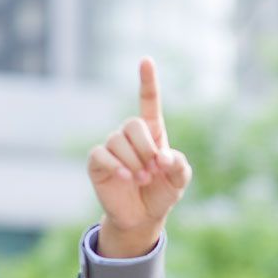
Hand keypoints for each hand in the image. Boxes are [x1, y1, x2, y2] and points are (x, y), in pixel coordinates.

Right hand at [86, 57, 192, 257]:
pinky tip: (125, 177)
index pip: (148, 102)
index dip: (147, 82)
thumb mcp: (179, 181)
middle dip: (146, 148)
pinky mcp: (97, 162)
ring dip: (134, 162)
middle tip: (154, 170)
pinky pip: (102, 155)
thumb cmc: (162, 193)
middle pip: (133, 124)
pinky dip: (116, 166)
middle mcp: (130, 136)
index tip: (146, 61)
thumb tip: (163, 157)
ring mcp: (112, 147)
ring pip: (117, 141)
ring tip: (142, 179)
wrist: (143, 216)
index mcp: (152, 134)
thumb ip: (179, 166)